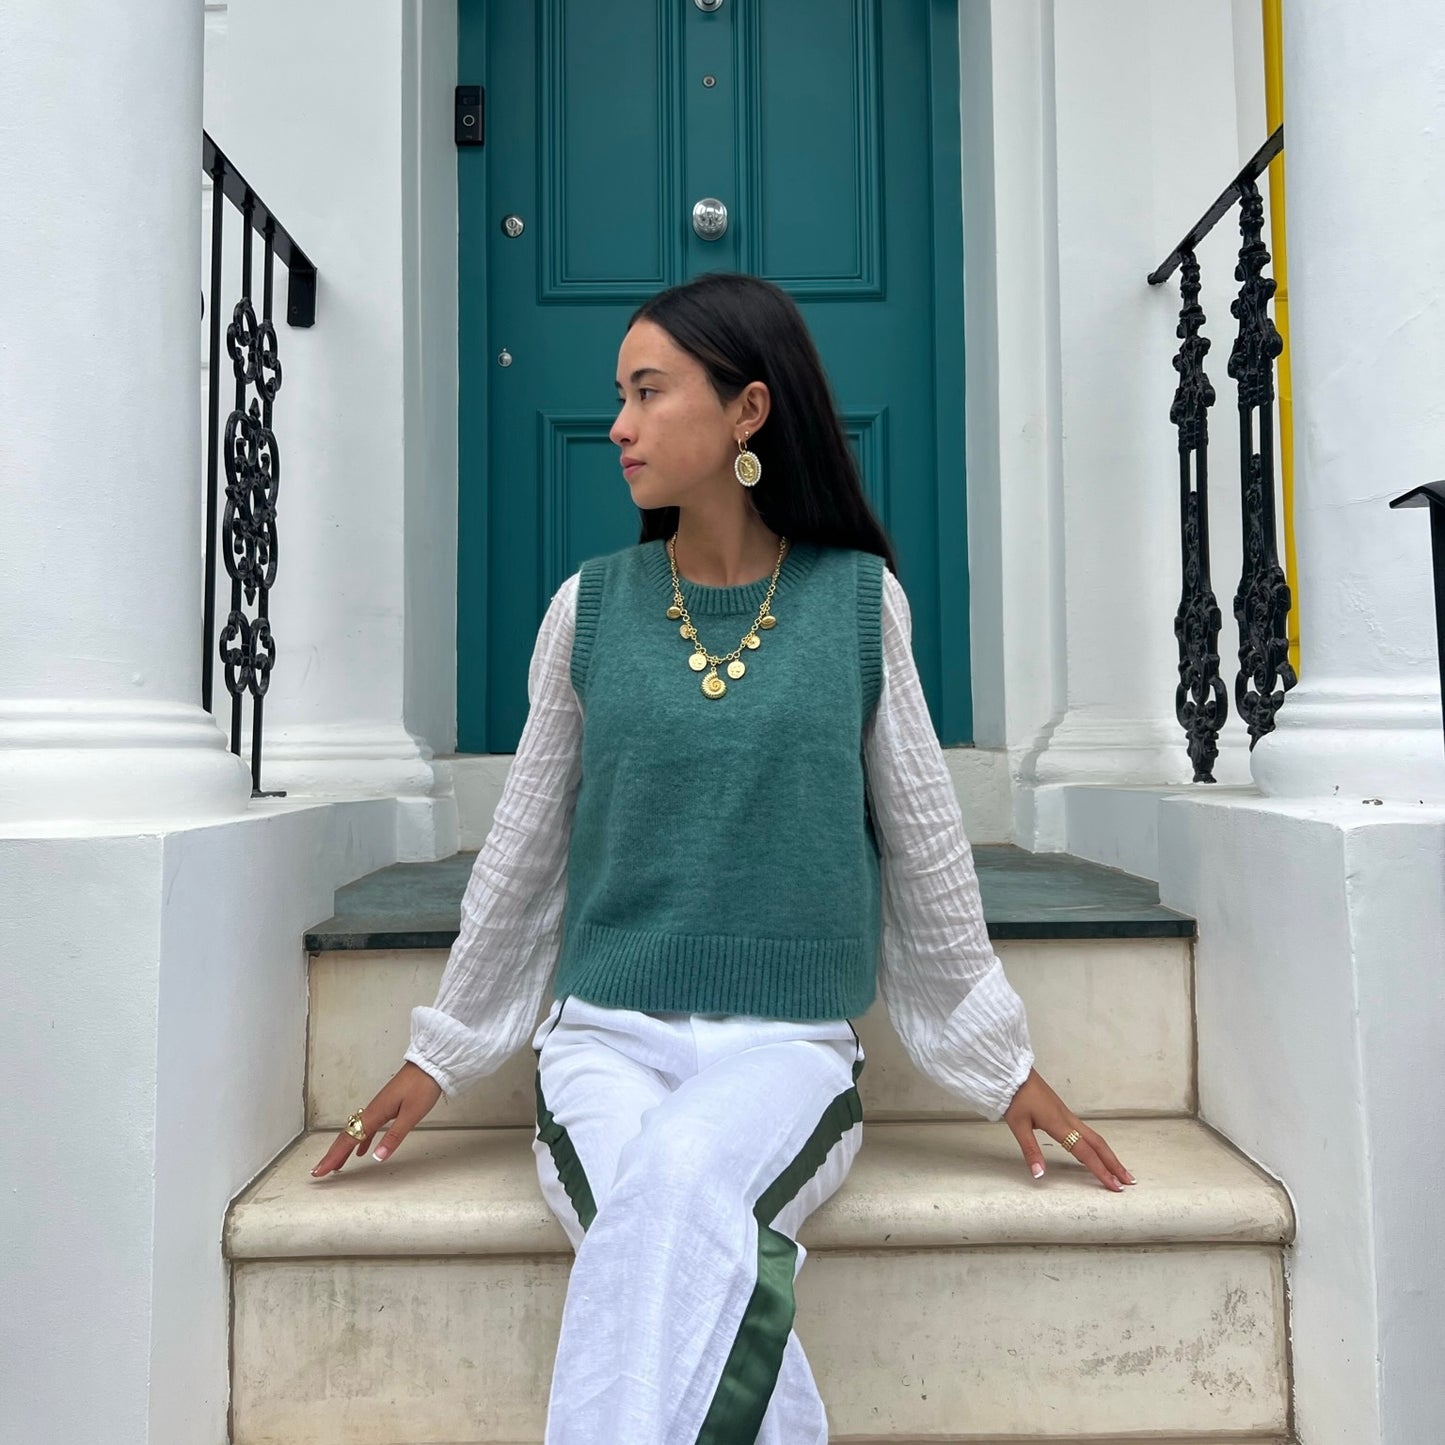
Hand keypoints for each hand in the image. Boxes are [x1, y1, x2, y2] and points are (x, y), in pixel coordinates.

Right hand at [310, 1061, 443, 1177]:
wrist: (429, 1064)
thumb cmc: (422, 1086)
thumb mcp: (411, 1115)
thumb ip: (394, 1137)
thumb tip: (376, 1157)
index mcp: (375, 1113)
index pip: (349, 1139)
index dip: (333, 1156)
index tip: (320, 1170)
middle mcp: (373, 1110)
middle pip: (347, 1136)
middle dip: (332, 1154)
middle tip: (320, 1170)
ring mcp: (378, 1108)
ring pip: (356, 1132)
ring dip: (344, 1148)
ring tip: (337, 1165)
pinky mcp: (386, 1106)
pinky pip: (367, 1127)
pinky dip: (361, 1140)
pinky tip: (362, 1150)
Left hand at [1002, 1068, 1134, 1191]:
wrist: (1013, 1072)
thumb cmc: (1015, 1096)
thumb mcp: (1018, 1125)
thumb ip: (1030, 1151)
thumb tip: (1040, 1174)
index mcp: (1059, 1124)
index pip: (1085, 1152)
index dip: (1101, 1171)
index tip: (1115, 1186)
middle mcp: (1068, 1119)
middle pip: (1098, 1144)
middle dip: (1114, 1163)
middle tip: (1129, 1181)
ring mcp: (1066, 1115)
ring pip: (1093, 1137)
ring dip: (1107, 1154)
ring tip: (1117, 1170)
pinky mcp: (1061, 1113)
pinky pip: (1084, 1132)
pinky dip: (1095, 1145)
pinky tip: (1093, 1153)